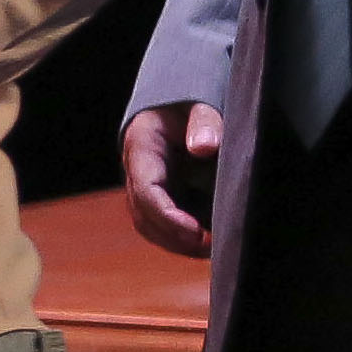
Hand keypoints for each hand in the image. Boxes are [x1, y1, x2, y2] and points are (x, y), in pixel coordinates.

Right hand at [122, 101, 217, 257]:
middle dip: (174, 237)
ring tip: (214, 247)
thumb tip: (204, 147)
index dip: (168, 216)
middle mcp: (136, 171)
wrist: (183, 103)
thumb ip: (204, 121)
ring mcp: (145, 185)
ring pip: (150, 225)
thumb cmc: (192, 103)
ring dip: (178, 242)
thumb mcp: (200, 104)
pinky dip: (183, 238)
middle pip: (144, 215)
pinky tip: (211, 241)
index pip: (145, 190)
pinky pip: (164, 224)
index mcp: (142, 147)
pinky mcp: (161, 195)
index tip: (198, 232)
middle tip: (212, 246)